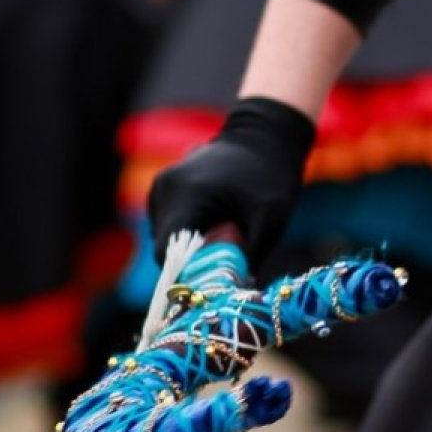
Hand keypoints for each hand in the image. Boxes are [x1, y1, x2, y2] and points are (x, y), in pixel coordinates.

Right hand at [147, 96, 316, 270]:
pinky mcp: (163, 186)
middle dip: (195, 259)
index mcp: (185, 194)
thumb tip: (229, 296)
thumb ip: (246, 257)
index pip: (168, 253)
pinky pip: (169, 223)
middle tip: (228, 251)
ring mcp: (160, 185)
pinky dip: (190, 230)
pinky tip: (215, 216)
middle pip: (166, 247)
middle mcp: (164, 188)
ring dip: (193, 244)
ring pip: (167, 237)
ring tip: (226, 227)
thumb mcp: (269, 220)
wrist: (265, 135)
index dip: (188, 273)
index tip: (215, 277)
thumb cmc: (271, 176)